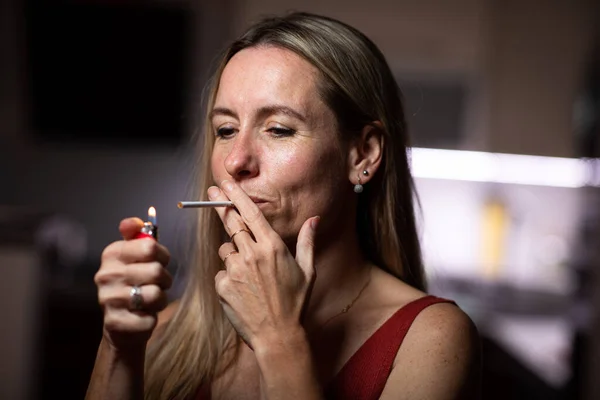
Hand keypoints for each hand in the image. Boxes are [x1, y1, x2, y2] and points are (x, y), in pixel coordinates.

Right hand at [94, 217, 171, 350]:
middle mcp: (106, 274)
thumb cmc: (134, 284)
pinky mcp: (115, 323)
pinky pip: (150, 319)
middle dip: (164, 280)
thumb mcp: (135, 256)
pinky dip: (151, 319)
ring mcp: (108, 299)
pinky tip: (141, 316)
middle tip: (156, 284)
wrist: (121, 324)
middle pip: (156, 271)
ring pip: (155, 295)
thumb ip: (138, 235)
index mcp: (112, 253)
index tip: (159, 262)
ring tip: (150, 301)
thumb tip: (133, 221)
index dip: (163, 255)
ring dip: (160, 300)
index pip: (150, 247)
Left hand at [209, 180, 318, 349]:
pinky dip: (229, 276)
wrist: (278, 335)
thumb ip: (307, 241)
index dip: (236, 195)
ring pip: (226, 250)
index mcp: (272, 247)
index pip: (251, 213)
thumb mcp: (307, 270)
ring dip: (233, 254)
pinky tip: (243, 290)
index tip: (226, 183)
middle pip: (232, 222)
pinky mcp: (223, 285)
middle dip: (221, 205)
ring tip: (249, 274)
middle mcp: (252, 254)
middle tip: (212, 193)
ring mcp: (235, 269)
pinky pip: (221, 271)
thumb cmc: (295, 302)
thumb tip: (314, 219)